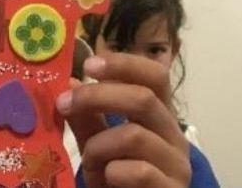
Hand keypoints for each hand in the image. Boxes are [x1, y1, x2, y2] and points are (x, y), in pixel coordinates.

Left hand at [57, 53, 191, 187]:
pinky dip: (112, 172)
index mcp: (159, 117)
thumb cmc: (117, 181)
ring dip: (98, 146)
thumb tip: (70, 83)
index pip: (155, 76)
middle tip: (64, 103)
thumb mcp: (98, 146)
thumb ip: (87, 118)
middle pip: (144, 99)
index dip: (124, 65)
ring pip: (134, 135)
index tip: (88, 65)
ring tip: (89, 162)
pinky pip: (137, 171)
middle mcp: (174, 136)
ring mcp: (177, 165)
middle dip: (97, 96)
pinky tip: (107, 180)